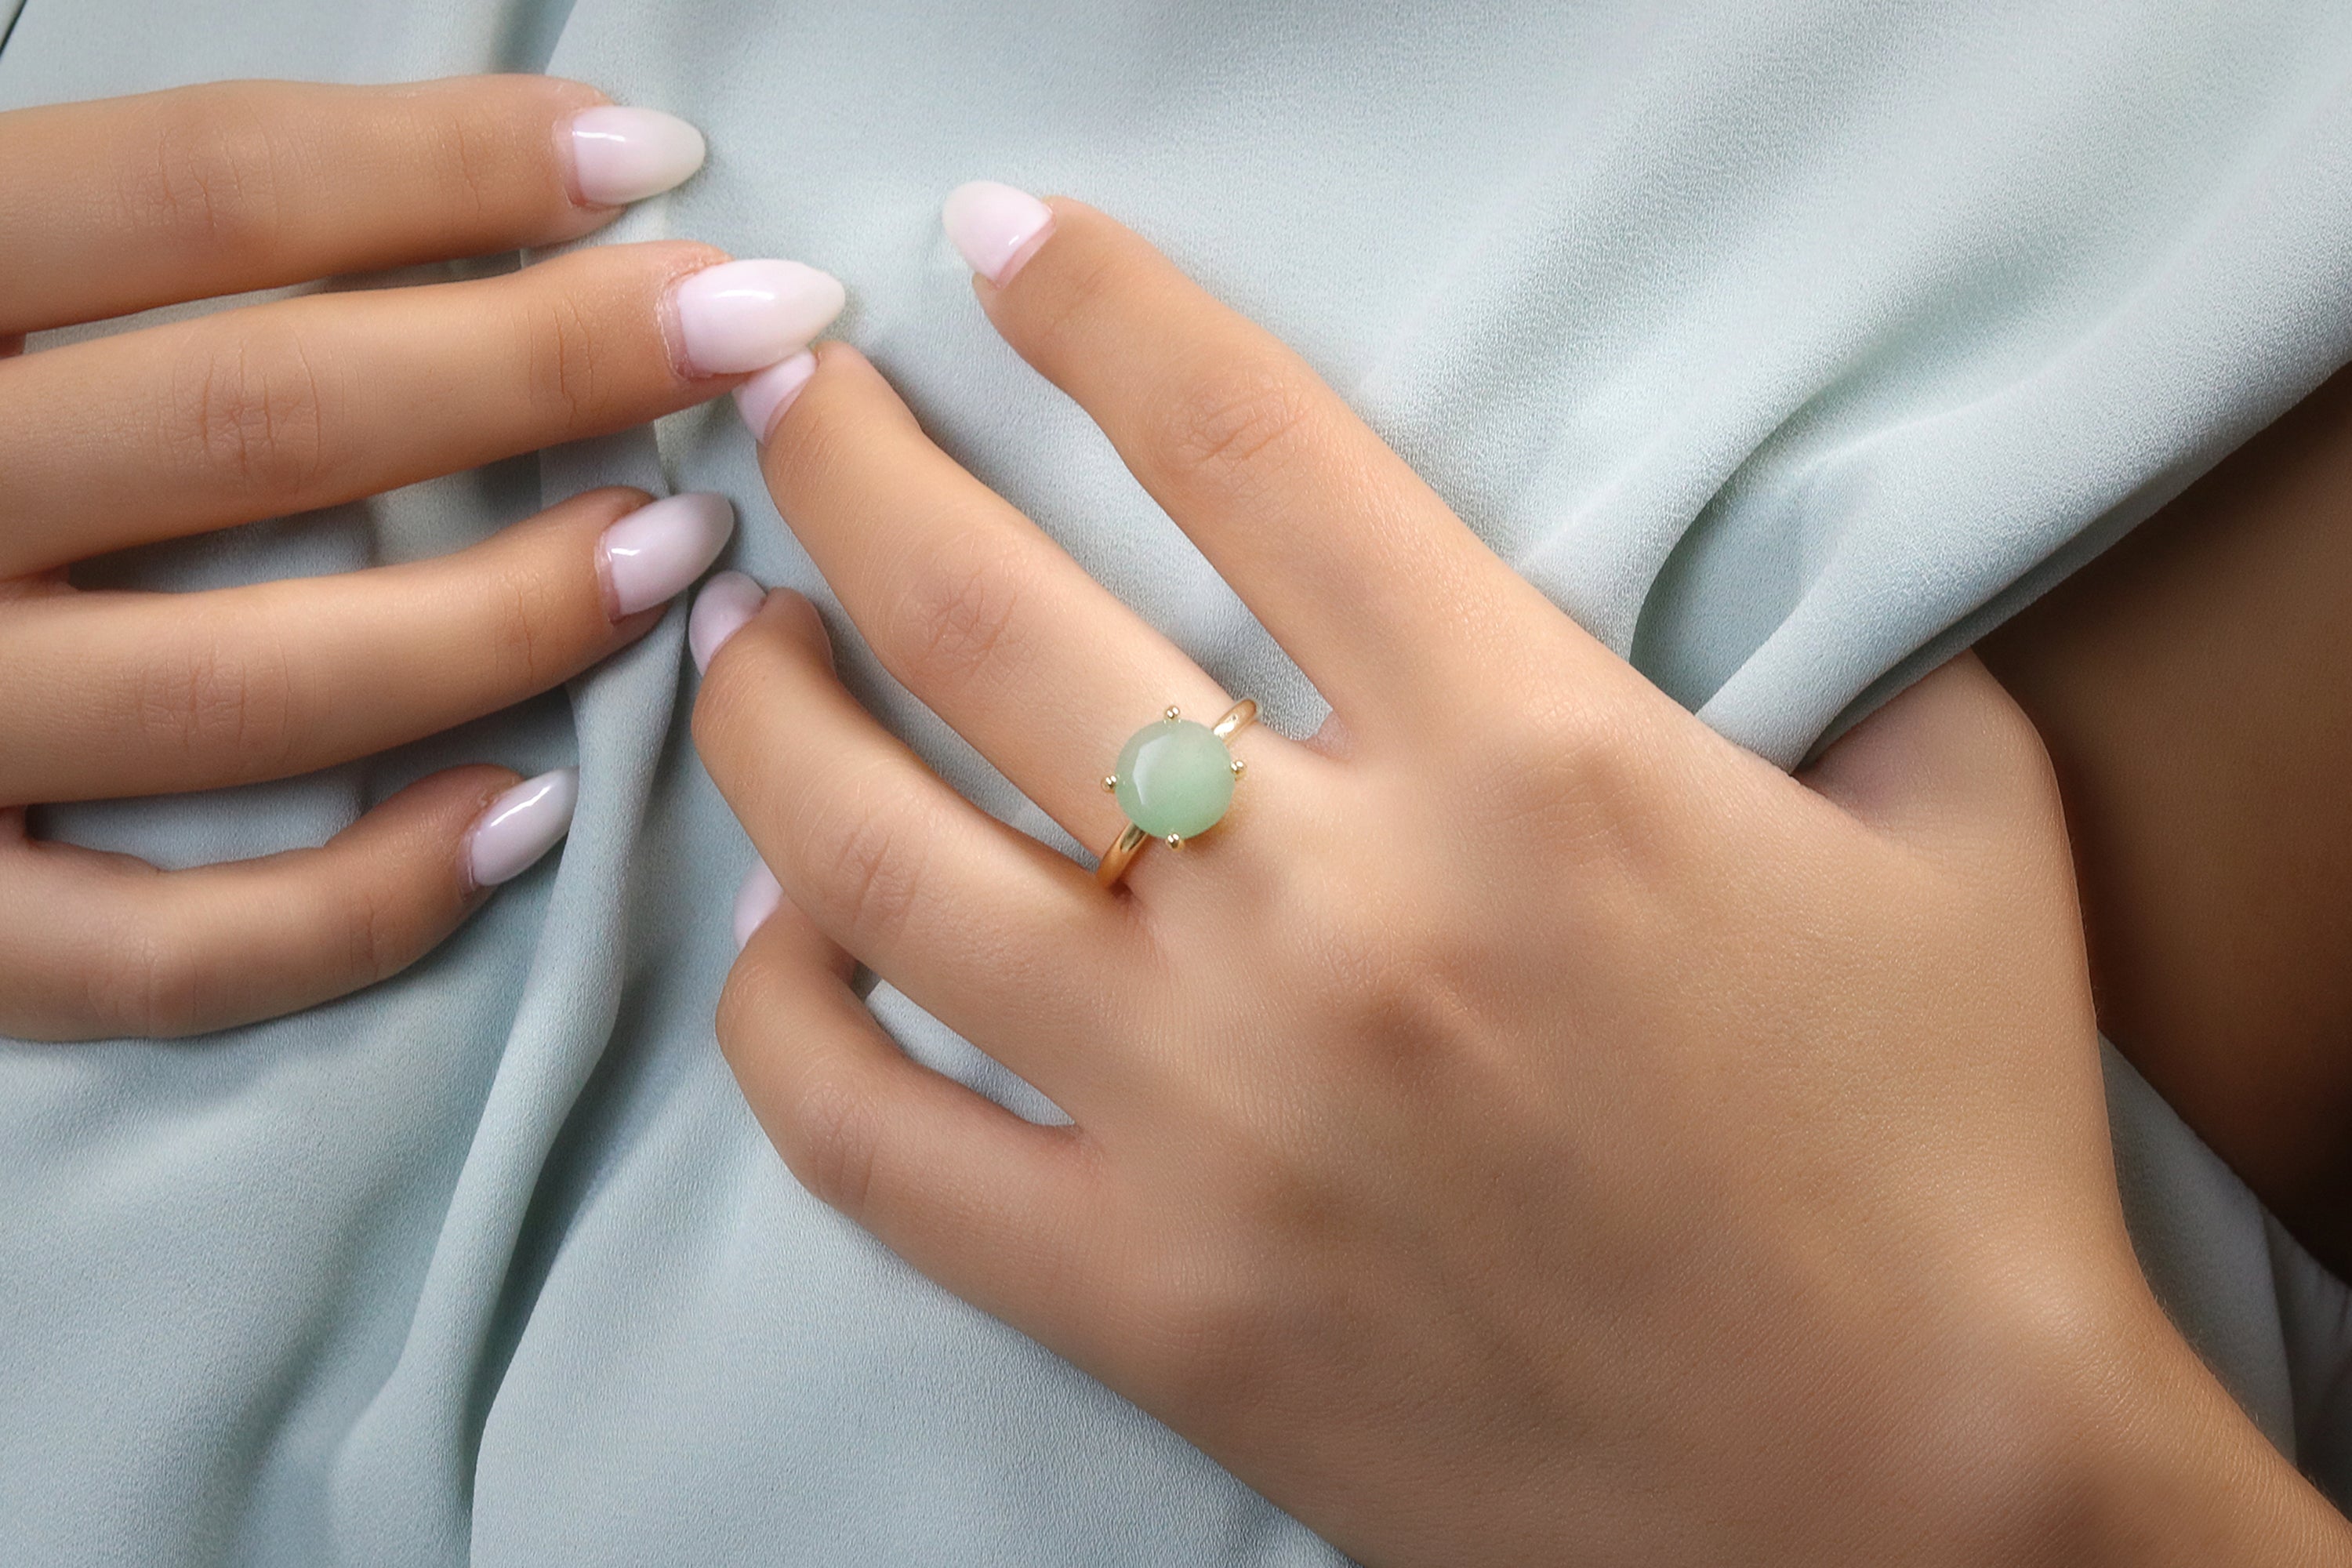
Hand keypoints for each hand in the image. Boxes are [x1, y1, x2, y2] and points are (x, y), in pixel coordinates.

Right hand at [0, 76, 843, 1038]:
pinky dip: (360, 899)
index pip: (203, 191)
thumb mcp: (0, 289)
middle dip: (543, 366)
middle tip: (759, 334)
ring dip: (499, 620)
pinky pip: (165, 948)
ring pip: (245, 686)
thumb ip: (165, 250)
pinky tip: (530, 818)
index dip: (448, 169)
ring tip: (682, 546)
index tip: (657, 163)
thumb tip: (501, 197)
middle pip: (261, 420)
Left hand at [690, 192, 2349, 1563]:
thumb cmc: (1947, 1168)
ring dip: (767, 717)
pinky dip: (786, 1021)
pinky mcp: (1152, 1300)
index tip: (999, 245)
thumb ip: (1843, 659)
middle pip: (991, 616)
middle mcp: (1332, 911)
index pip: (1254, 449)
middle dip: (852, 467)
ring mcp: (1213, 1115)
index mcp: (1530, 759)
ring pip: (873, 859)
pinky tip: (793, 937)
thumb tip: (1759, 572)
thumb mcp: (1956, 841)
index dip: (1100, 312)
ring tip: (744, 642)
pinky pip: (872, 1141)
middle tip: (796, 408)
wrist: (1920, 1506)